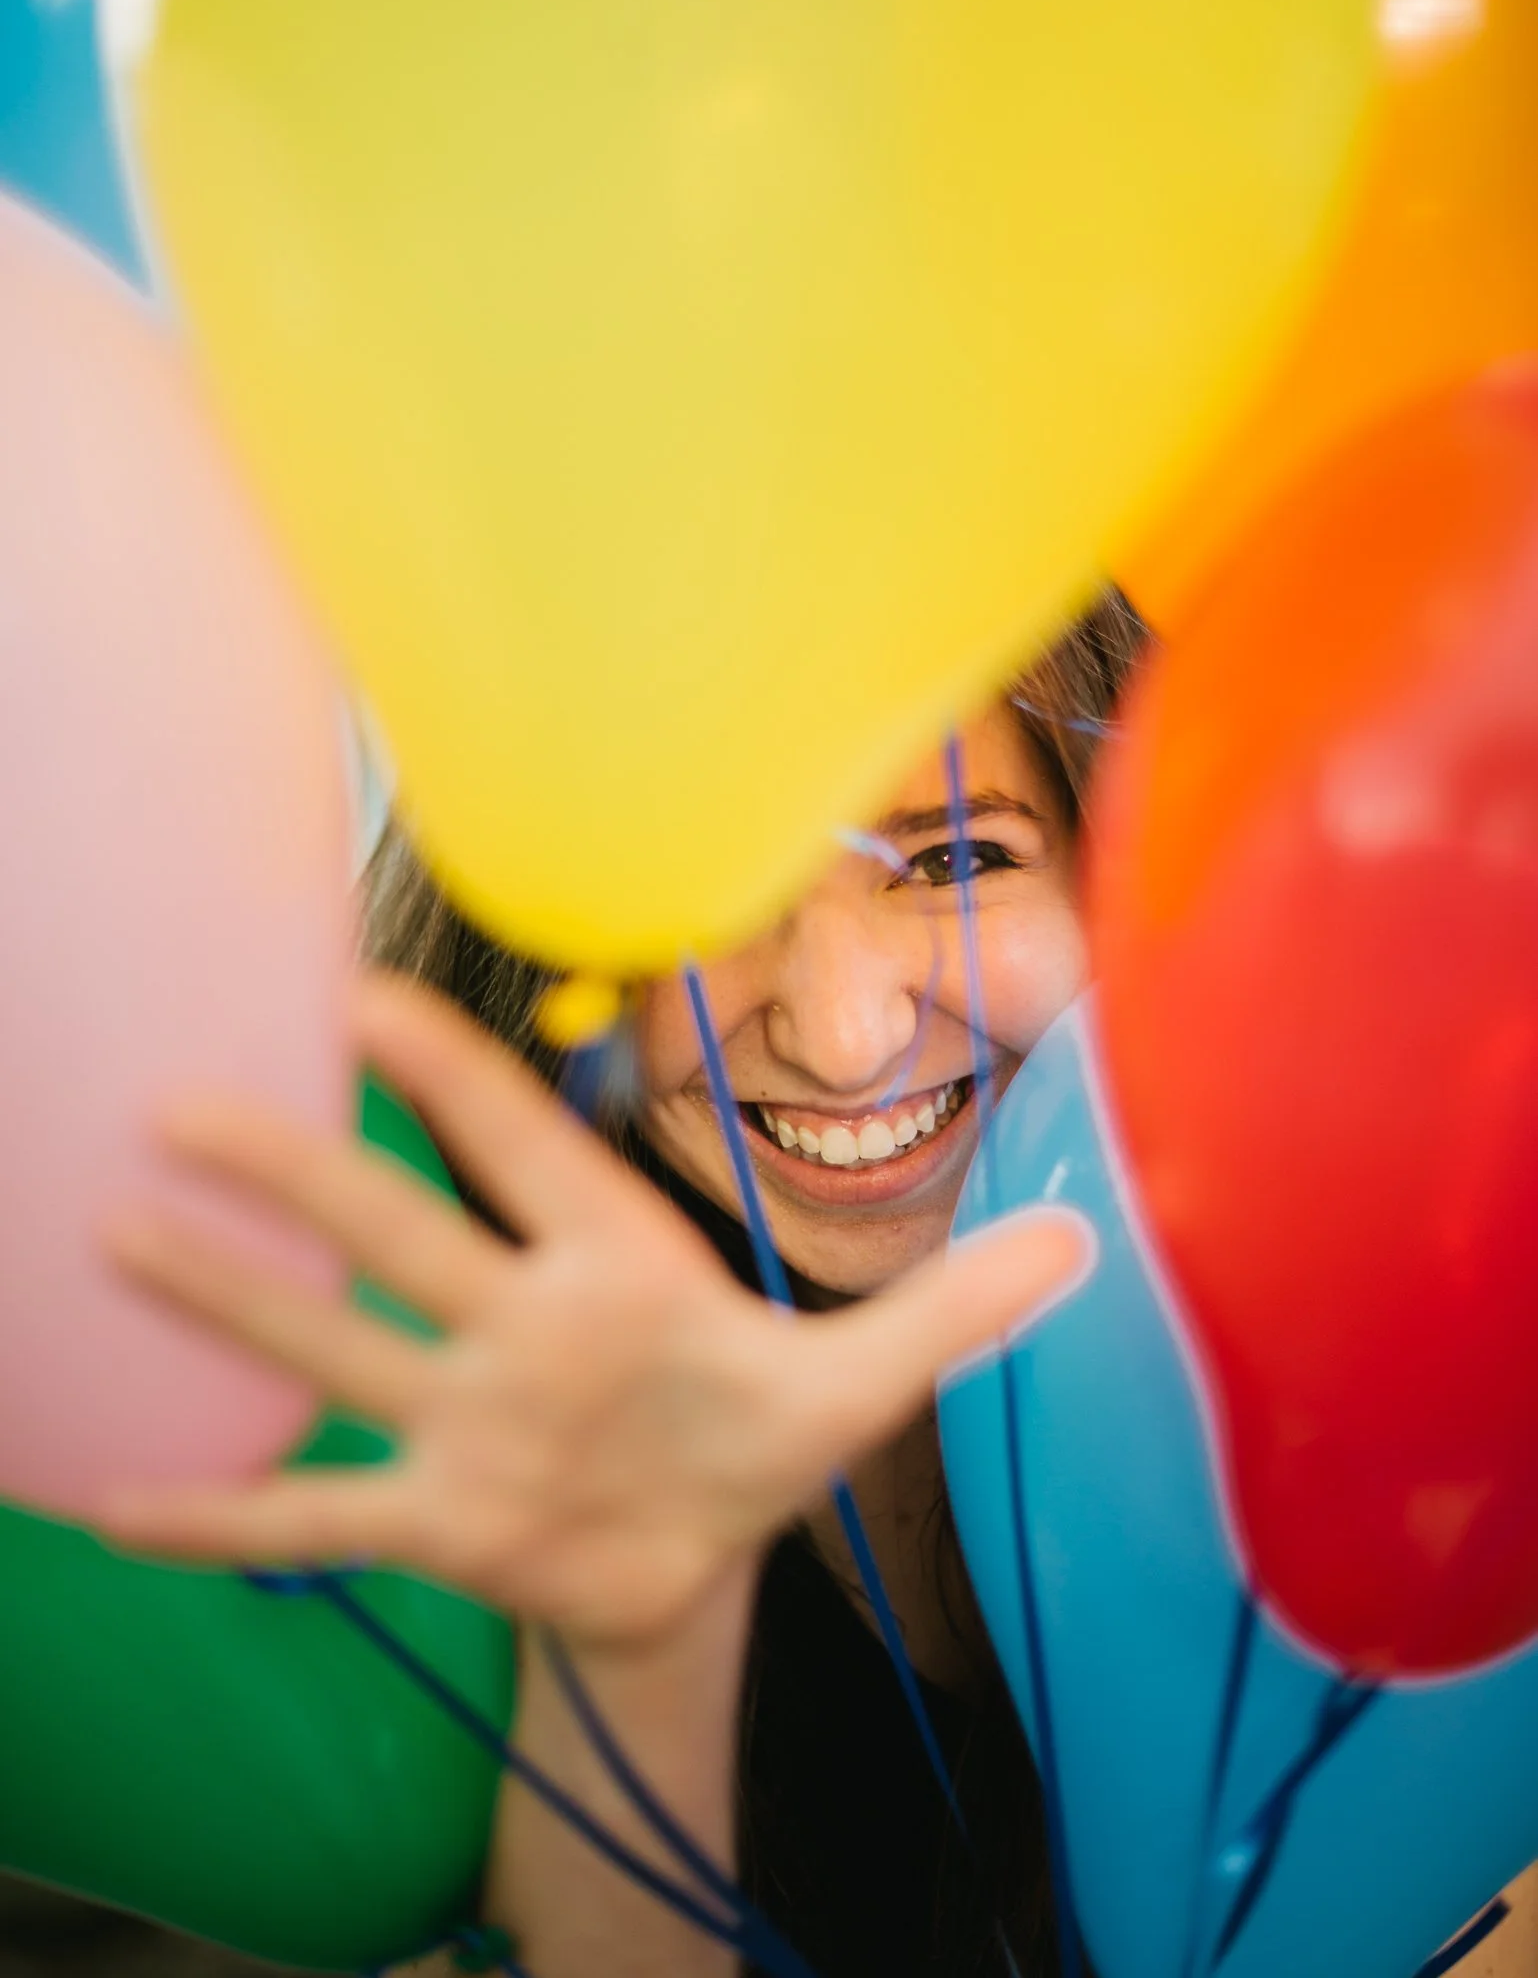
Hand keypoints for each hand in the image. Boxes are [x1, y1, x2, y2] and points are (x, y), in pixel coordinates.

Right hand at [100, 974, 1091, 1651]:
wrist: (705, 1560)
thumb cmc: (760, 1434)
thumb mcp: (864, 1378)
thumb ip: (960, 1306)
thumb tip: (1088, 1241)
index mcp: (614, 1267)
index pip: (522, 1150)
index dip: (454, 1074)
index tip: (364, 991)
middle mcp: (520, 1323)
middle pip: (399, 1230)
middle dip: (300, 1167)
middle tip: (184, 1100)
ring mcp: (469, 1420)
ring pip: (338, 1346)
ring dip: (230, 1301)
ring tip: (110, 1234)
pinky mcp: (442, 1523)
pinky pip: (317, 1516)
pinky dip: (222, 1514)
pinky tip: (107, 1506)